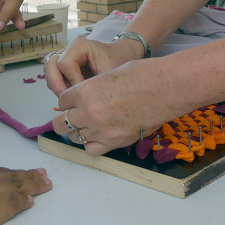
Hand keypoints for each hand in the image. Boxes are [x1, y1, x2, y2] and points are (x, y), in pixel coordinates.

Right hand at [43, 36, 139, 95]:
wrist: (122, 56)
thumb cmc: (117, 62)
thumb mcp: (109, 73)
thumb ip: (94, 85)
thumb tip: (80, 102)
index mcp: (79, 46)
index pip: (64, 64)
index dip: (72, 81)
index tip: (85, 92)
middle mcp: (68, 49)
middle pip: (50, 65)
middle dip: (56, 85)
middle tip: (66, 100)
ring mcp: (63, 56)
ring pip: (49, 72)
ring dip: (56, 87)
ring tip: (69, 98)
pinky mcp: (63, 66)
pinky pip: (53, 77)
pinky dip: (59, 87)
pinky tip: (71, 95)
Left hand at [50, 59, 179, 155]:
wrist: (163, 88)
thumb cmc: (140, 75)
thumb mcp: (107, 75)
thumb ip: (92, 89)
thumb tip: (87, 99)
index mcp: (83, 92)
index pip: (61, 101)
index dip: (67, 101)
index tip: (73, 101)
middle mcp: (88, 112)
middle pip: (61, 123)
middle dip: (64, 119)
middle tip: (72, 116)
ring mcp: (100, 130)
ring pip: (75, 137)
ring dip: (79, 131)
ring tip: (89, 125)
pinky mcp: (114, 142)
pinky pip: (91, 149)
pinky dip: (92, 144)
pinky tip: (99, 136)